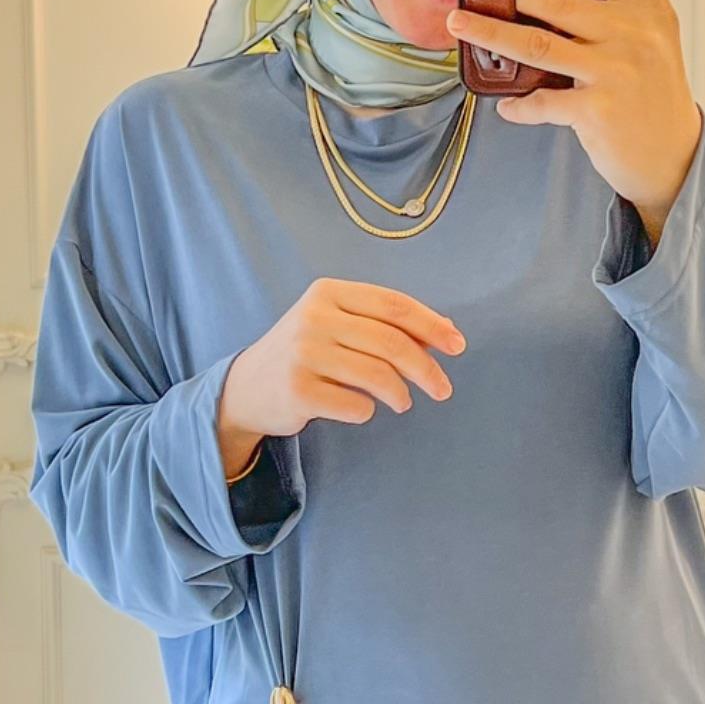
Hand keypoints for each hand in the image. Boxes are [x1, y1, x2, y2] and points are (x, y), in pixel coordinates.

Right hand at [216, 278, 465, 476]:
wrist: (247, 387)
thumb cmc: (305, 354)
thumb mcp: (337, 325)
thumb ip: (384, 324)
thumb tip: (445, 331)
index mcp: (328, 293)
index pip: (393, 305)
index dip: (431, 326)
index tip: (457, 346)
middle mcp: (314, 318)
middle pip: (391, 342)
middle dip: (426, 369)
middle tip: (443, 389)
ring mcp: (303, 354)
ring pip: (378, 375)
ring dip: (400, 394)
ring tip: (402, 402)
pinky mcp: (298, 390)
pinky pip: (356, 405)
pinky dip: (367, 410)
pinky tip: (359, 407)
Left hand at [445, 0, 703, 247]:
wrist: (672, 156)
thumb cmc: (653, 91)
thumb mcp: (650, 36)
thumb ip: (618, 5)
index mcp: (645, 6)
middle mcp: (630, 32)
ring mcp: (613, 71)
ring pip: (539, 44)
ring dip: (491, 32)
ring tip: (456, 21)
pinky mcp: (598, 110)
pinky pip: (545, 101)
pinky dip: (521, 105)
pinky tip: (505, 104)